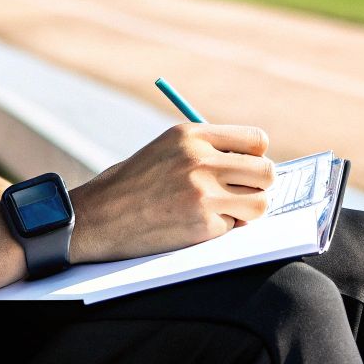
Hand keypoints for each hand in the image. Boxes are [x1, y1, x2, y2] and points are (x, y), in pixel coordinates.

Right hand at [68, 123, 273, 262]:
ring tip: (222, 211)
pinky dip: (221, 229)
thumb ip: (208, 149)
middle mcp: (200, 160)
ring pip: (260, 203)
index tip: (247, 169)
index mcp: (192, 135)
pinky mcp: (202, 224)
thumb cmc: (133, 184)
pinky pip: (235, 227)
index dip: (258, 157)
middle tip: (241, 195)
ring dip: (247, 211)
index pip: (257, 140)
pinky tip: (194, 225)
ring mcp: (203, 193)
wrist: (97, 217)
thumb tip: (254, 164)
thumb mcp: (167, 149)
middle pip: (267, 171)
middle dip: (259, 187)